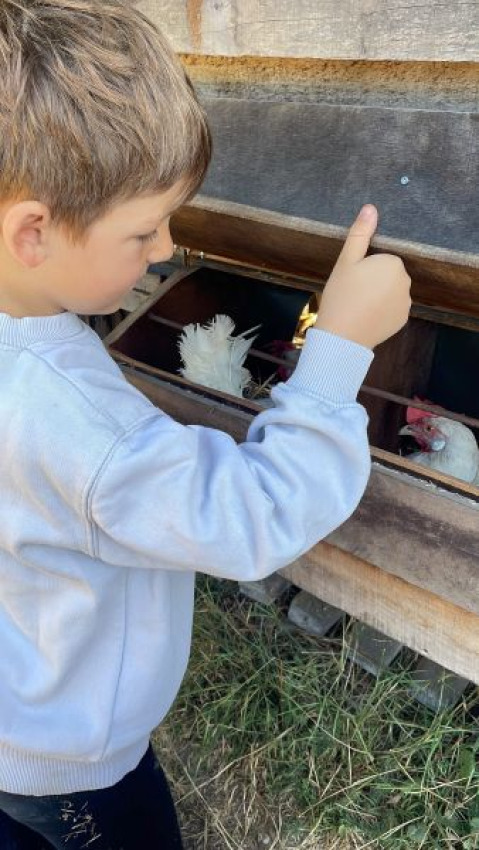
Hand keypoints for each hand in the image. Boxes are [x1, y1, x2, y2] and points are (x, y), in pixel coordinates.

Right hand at [314, 205, 411, 348]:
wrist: (342, 337)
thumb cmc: (341, 296)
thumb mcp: (346, 261)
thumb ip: (360, 233)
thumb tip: (370, 207)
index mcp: (393, 264)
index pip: (380, 259)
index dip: (364, 268)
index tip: (351, 280)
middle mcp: (406, 282)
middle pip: (387, 275)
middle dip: (373, 281)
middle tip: (352, 293)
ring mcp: (406, 303)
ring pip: (390, 292)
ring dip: (378, 296)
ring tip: (358, 306)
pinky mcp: (402, 320)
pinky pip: (392, 309)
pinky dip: (381, 311)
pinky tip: (366, 317)